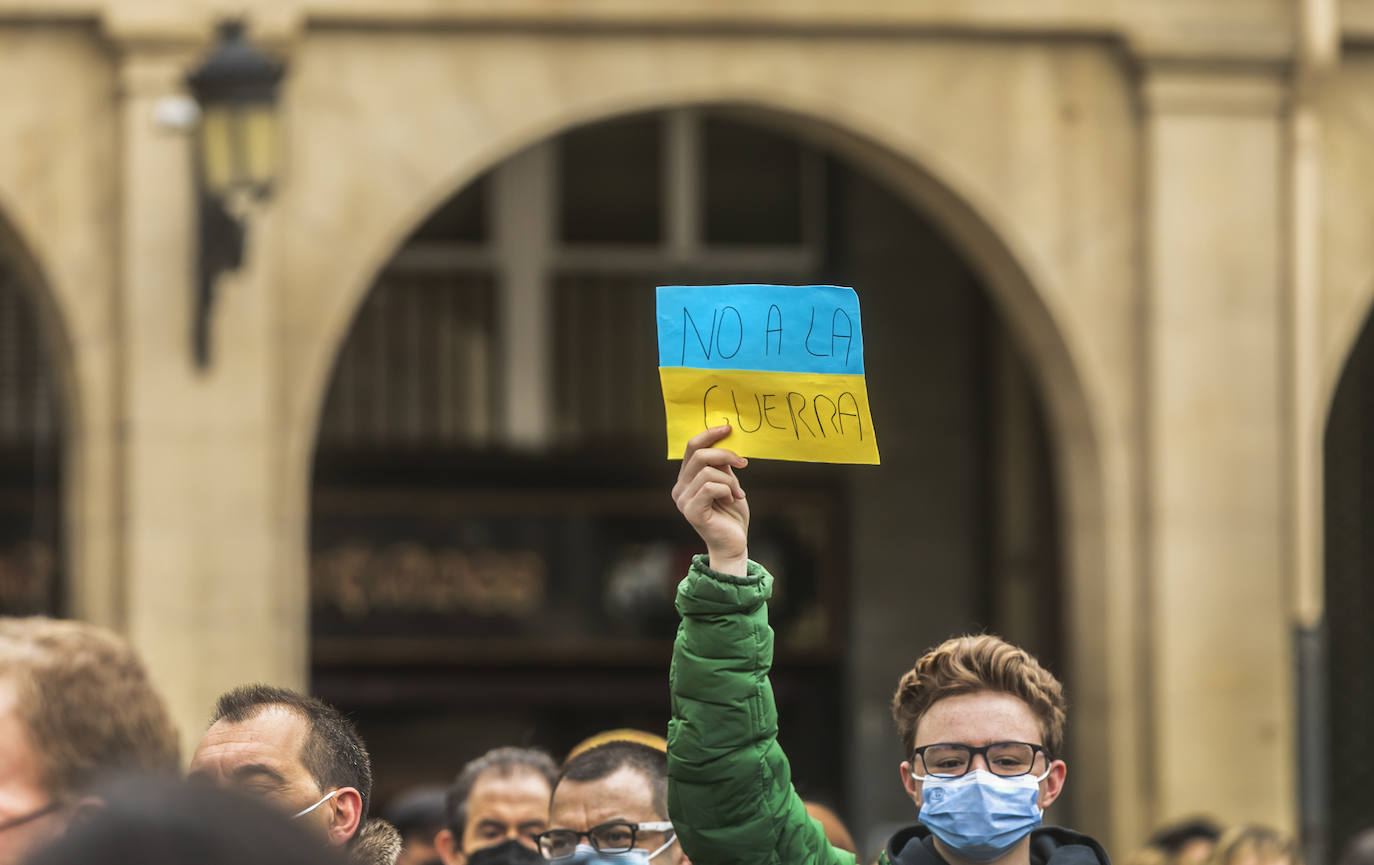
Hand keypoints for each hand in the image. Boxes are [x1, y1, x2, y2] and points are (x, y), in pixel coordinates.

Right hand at [673, 425, 749, 575]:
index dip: (709, 434)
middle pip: (698, 455)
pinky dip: (727, 489)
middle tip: (744, 463)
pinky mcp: (691, 511)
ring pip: (707, 471)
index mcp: (686, 479)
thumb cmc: (731, 514)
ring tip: (737, 493)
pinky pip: (710, 487)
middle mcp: (679, 488)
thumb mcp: (729, 482)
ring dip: (730, 480)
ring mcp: (683, 501)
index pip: (691, 447)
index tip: (729, 428)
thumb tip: (725, 438)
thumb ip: (722, 464)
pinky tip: (733, 500)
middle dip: (725, 454)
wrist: (734, 543)